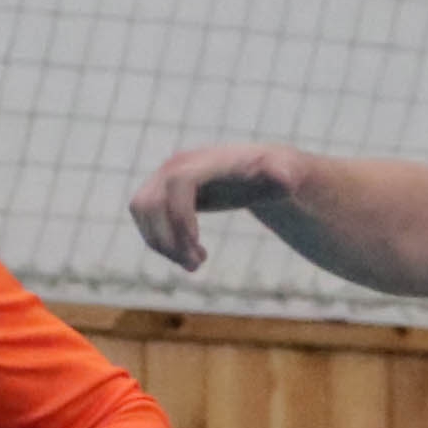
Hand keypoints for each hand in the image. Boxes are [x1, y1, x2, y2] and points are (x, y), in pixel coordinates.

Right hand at [128, 142, 301, 271]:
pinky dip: (159, 240)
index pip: (179, 183)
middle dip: (169, 240)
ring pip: (141, 211)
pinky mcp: (159, 190)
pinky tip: (187, 253)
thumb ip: (284, 176)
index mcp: (207, 160)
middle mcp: (178, 163)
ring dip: (160, 244)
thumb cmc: (276, 176)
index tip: (197, 246)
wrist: (258, 170)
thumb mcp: (286, 176)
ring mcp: (164, 175)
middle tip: (197, 266)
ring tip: (193, 263)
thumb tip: (285, 178)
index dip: (180, 216)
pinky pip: (144, 217)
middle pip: (151, 202)